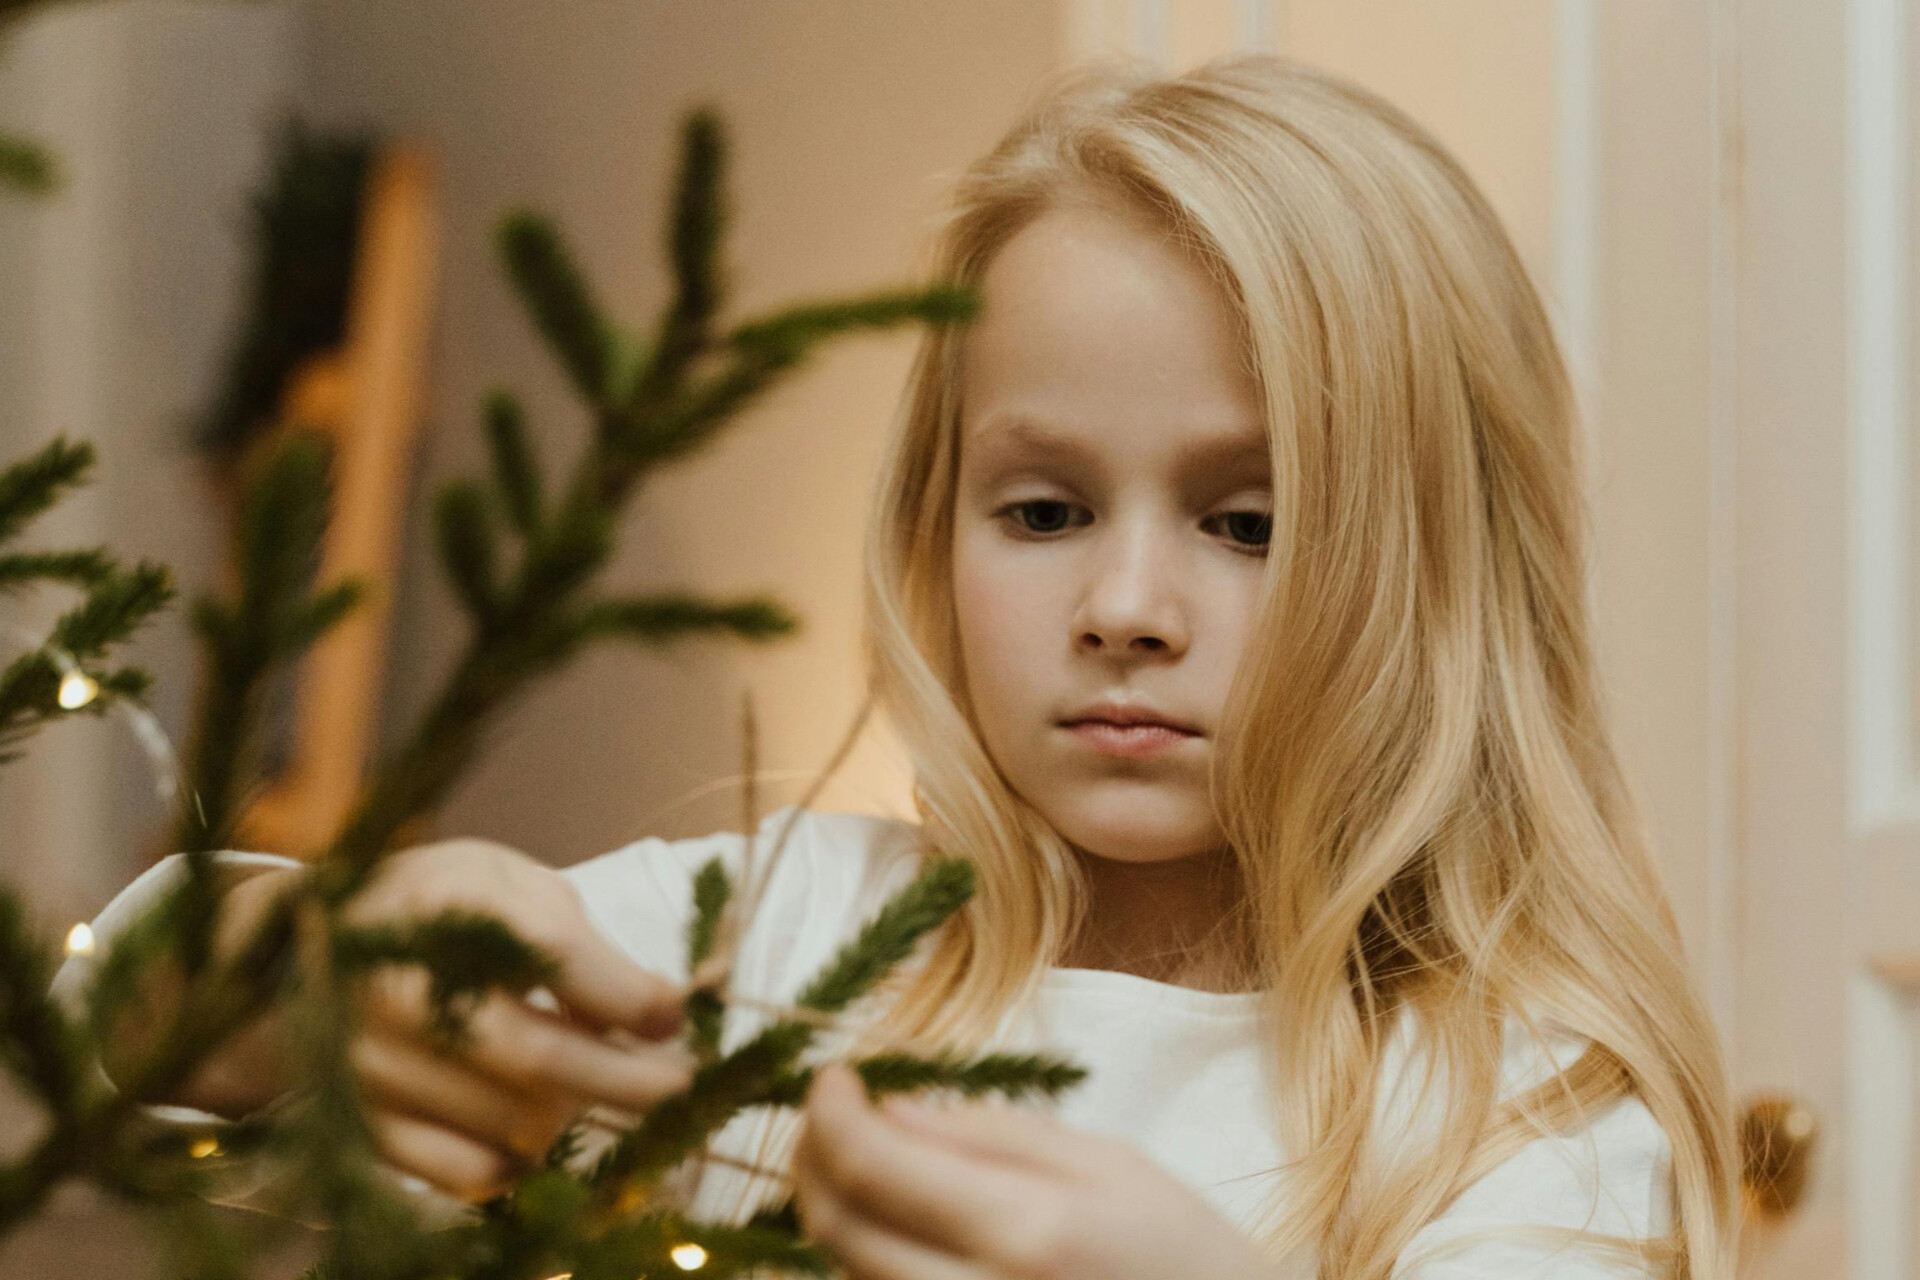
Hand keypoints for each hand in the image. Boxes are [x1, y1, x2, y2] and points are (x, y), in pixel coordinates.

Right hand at [215, 840, 696, 1203]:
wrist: (289, 958)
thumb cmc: (427, 910)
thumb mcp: (497, 883)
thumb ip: (571, 937)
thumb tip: (656, 1012)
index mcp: (440, 905)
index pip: (550, 953)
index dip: (626, 993)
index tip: (676, 1016)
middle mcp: (396, 988)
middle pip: (536, 1056)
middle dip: (629, 1080)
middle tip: (683, 1086)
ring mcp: (369, 1067)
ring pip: (513, 1122)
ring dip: (573, 1113)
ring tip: (588, 1084)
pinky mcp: (360, 1128)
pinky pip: (467, 1174)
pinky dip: (519, 1161)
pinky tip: (533, 1128)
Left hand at [791, 1062, 1274, 1279]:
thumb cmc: (1190, 1257)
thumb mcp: (1112, 1167)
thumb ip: (994, 1136)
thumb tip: (890, 1109)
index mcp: (1030, 1230)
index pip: (873, 1166)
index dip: (828, 1111)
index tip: (831, 1076)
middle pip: (840, 1229)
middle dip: (810, 1159)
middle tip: (825, 1114)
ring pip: (850, 1276)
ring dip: (836, 1212)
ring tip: (862, 1163)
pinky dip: (868, 1261)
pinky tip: (895, 1227)